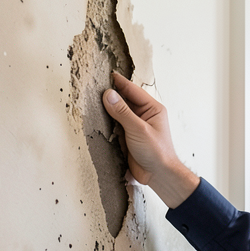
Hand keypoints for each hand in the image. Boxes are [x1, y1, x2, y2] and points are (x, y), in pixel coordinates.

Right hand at [102, 73, 198, 206]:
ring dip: (106, 110)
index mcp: (152, 109)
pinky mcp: (127, 137)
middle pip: (123, 100)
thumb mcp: (139, 130)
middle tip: (92, 88)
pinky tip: (96, 119)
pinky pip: (114, 126)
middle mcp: (144, 115)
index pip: (132, 90)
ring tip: (91, 101)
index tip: (104, 75)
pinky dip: (106, 123)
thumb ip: (122, 112)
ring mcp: (135, 126)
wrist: (158, 175)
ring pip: (117, 113)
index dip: (118, 82)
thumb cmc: (157, 152)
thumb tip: (109, 95)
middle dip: (110, 95)